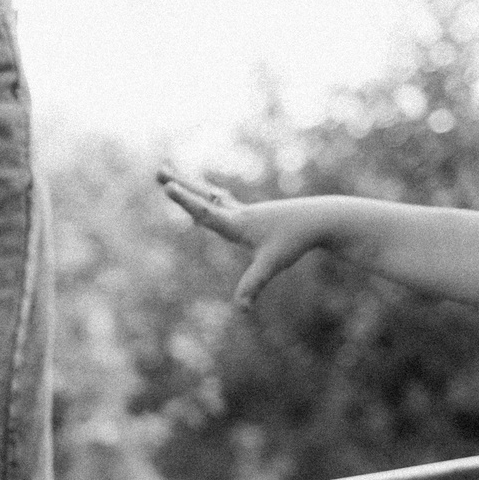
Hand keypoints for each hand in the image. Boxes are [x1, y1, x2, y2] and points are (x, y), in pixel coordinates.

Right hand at [159, 171, 335, 311]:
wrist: (320, 219)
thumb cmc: (295, 240)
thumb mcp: (272, 264)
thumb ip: (253, 285)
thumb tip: (241, 309)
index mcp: (237, 223)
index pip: (205, 212)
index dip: (184, 200)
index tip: (167, 186)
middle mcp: (238, 213)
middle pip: (203, 197)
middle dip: (181, 185)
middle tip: (159, 170)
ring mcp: (245, 211)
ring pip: (212, 196)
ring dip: (192, 186)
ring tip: (175, 177)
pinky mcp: (254, 213)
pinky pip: (225, 202)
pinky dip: (212, 196)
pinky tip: (212, 195)